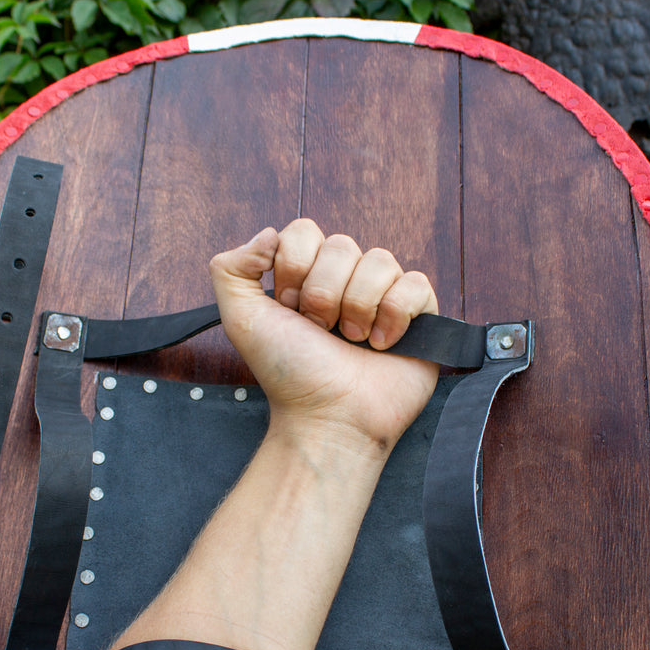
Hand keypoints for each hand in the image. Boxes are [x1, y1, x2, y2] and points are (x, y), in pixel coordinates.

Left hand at [209, 219, 438, 452]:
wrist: (328, 417)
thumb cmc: (288, 373)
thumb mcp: (240, 319)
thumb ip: (230, 269)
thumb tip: (268, 233)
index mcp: (306, 275)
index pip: (305, 232)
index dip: (295, 267)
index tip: (288, 308)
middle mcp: (345, 280)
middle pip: (342, 244)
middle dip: (323, 292)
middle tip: (319, 330)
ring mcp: (383, 296)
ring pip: (381, 260)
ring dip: (358, 306)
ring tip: (350, 340)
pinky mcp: (419, 314)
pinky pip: (415, 284)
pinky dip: (394, 316)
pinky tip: (381, 345)